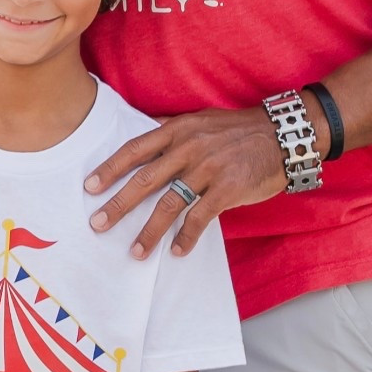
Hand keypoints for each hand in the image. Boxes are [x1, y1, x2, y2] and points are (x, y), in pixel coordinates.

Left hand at [83, 101, 320, 259]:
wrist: (282, 134)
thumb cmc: (239, 129)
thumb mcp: (201, 119)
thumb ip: (173, 128)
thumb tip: (145, 130)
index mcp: (178, 130)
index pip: (135, 149)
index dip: (111, 168)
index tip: (90, 186)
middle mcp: (189, 148)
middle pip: (145, 179)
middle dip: (119, 204)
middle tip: (98, 224)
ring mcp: (208, 169)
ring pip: (170, 204)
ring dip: (150, 231)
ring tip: (135, 252)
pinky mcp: (228, 189)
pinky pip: (200, 217)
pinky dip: (187, 237)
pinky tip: (177, 251)